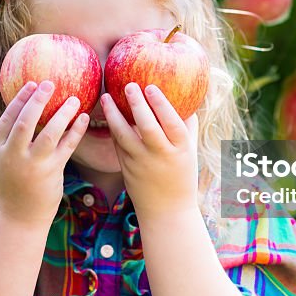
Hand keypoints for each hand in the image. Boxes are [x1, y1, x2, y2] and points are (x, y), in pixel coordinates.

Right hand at [0, 80, 89, 226]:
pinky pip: (66, 147)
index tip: (31, 85)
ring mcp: (33, 165)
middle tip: (50, 84)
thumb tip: (26, 113)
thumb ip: (11, 142)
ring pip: (49, 133)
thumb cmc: (13, 187)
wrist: (18, 219)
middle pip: (26, 121)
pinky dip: (76, 130)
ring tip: (74, 99)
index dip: (19, 100)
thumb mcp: (3, 163)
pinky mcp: (51, 172)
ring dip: (62, 113)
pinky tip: (83, 118)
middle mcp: (13, 156)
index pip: (7, 119)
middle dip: (38, 100)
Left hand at [101, 83, 199, 218]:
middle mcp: (160, 156)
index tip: (151, 87)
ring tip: (106, 96)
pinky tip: (108, 114)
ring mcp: (141, 163)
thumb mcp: (190, 152)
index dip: (161, 104)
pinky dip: (112, 129)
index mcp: (180, 150)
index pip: (171, 123)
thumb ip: (188, 126)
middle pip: (147, 127)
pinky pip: (118, 145)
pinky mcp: (126, 169)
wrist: (166, 211)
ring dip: (113, 115)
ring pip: (124, 136)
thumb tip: (186, 99)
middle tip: (129, 85)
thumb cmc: (182, 176)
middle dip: (136, 104)